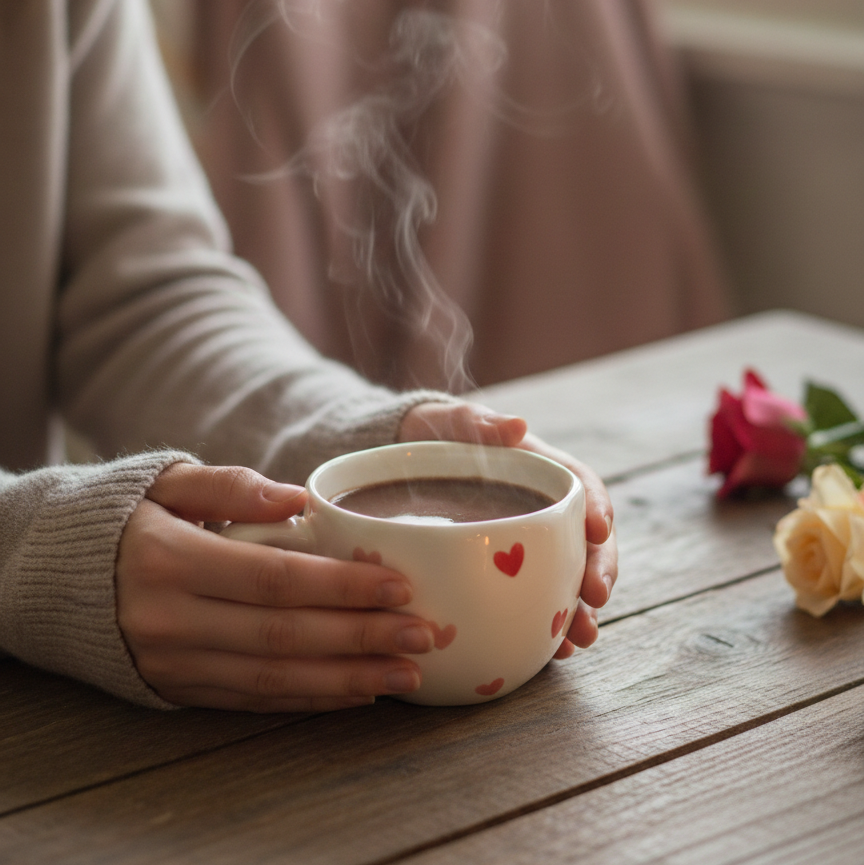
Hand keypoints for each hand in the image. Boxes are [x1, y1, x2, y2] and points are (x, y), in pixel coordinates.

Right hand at [116, 463, 435, 711]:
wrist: (56, 576)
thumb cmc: (127, 518)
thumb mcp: (168, 482)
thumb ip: (231, 484)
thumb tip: (300, 498)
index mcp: (171, 559)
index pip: (273, 579)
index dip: (341, 585)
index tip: (400, 586)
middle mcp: (170, 619)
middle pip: (283, 635)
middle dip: (360, 637)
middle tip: (422, 635)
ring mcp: (173, 661)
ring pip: (273, 678)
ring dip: (347, 679)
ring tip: (406, 674)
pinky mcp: (178, 688)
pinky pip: (252, 700)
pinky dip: (308, 699)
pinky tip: (355, 692)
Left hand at [400, 402, 616, 652]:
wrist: (406, 460)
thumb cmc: (437, 435)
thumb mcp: (454, 423)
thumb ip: (481, 423)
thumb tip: (516, 425)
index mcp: (542, 471)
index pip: (583, 487)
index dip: (598, 508)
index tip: (600, 530)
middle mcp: (544, 511)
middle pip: (586, 541)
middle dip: (598, 570)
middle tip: (596, 599)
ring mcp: (530, 545)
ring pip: (569, 578)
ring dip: (580, 610)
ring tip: (581, 640)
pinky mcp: (510, 571)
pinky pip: (537, 599)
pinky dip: (548, 624)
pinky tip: (552, 650)